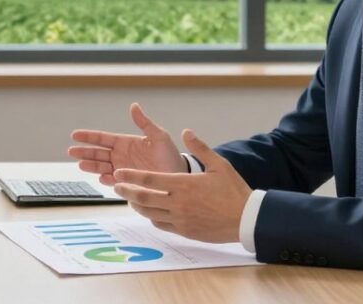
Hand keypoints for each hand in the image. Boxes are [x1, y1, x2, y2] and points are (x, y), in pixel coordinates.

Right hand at [68, 103, 185, 185]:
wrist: (179, 176)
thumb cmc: (170, 155)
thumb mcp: (159, 136)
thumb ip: (145, 123)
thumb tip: (134, 105)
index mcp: (126, 143)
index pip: (103, 138)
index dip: (89, 137)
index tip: (75, 135)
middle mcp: (121, 156)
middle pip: (98, 153)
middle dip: (84, 152)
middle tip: (71, 151)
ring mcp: (122, 170)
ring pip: (101, 167)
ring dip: (91, 166)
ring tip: (81, 165)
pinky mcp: (127, 184)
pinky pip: (113, 181)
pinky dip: (106, 180)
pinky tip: (101, 177)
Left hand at [113, 129, 251, 243]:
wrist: (247, 219)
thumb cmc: (234, 191)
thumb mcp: (219, 164)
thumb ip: (200, 147)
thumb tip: (186, 131)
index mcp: (184, 184)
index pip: (150, 179)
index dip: (132, 176)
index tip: (119, 173)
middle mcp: (179, 203)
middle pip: (144, 198)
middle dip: (127, 191)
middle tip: (116, 186)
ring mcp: (181, 219)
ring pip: (150, 213)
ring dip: (137, 206)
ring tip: (130, 199)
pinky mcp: (185, 231)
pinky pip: (162, 224)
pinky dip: (152, 217)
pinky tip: (150, 212)